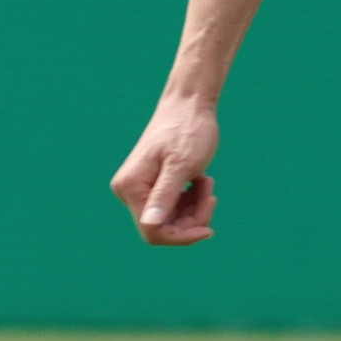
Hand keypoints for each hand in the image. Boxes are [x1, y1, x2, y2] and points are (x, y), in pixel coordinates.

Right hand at [111, 91, 220, 244]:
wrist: (189, 104)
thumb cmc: (188, 130)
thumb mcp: (181, 165)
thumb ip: (165, 196)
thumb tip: (150, 226)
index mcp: (130, 187)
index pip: (152, 232)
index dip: (181, 237)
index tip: (209, 229)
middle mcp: (129, 190)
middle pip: (163, 227)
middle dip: (192, 218)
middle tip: (212, 195)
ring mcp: (140, 187)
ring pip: (171, 218)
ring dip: (194, 206)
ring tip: (207, 182)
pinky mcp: (153, 184)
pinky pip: (173, 205)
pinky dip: (191, 198)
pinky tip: (202, 180)